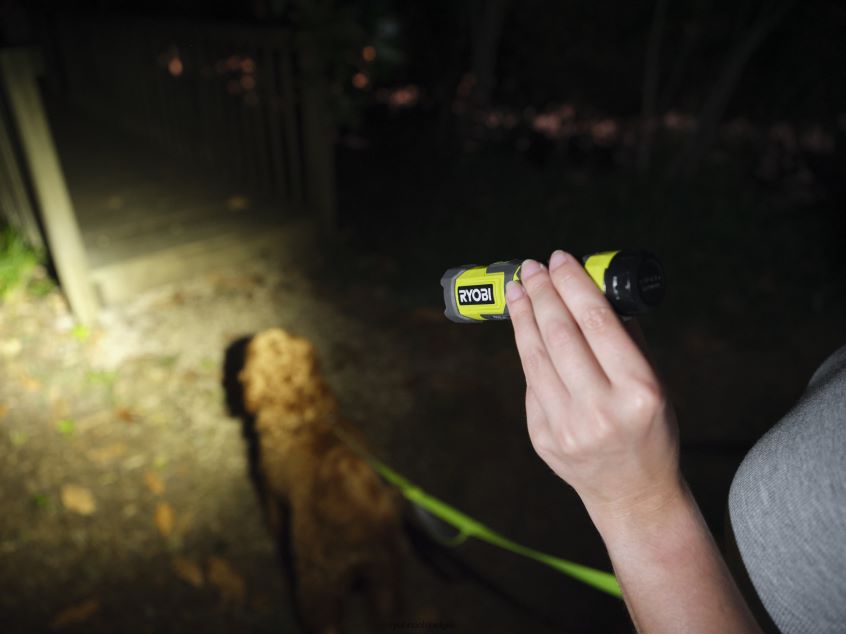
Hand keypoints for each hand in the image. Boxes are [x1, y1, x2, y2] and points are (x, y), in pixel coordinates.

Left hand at [506, 250, 680, 523]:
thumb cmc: (649, 431)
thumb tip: (591, 291)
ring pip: (535, 357)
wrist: (634, 494)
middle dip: (542, 293)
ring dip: (523, 316)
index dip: (573, 285)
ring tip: (518, 289)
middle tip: (531, 268)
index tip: (559, 259)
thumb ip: (626, 341)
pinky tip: (525, 327)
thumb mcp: (656, 385)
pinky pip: (532, 383)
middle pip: (560, 335)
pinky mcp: (542, 438)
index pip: (597, 323)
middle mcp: (600, 411)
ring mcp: (566, 428)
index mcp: (639, 392)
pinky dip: (528, 350)